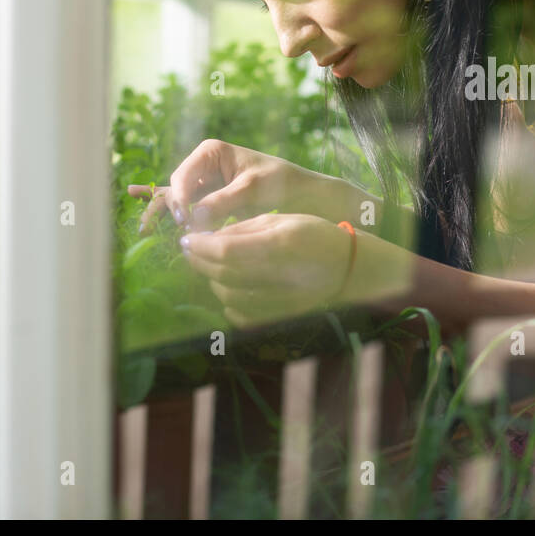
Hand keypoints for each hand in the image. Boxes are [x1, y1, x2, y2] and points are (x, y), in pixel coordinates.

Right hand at [127, 139, 347, 234]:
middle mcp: (204, 164)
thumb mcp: (254, 190)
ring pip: (176, 199)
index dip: (180, 199)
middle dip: (167, 210)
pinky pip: (184, 204)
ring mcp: (205, 182)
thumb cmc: (283, 184)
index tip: (185, 221)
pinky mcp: (210, 197)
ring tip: (143, 231)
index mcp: (212, 152)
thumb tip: (193, 219)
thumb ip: (223, 202)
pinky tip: (133, 196)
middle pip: (175, 188)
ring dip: (161, 214)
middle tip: (155, 233)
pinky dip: (167, 208)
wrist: (304, 195)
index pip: (184, 176)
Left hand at [178, 213, 353, 326]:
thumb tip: (207, 238)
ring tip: (209, 266)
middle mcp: (280, 274)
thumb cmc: (314, 234)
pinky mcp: (280, 315)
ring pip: (229, 296)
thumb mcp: (280, 220)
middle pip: (223, 273)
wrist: (346, 266)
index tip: (187, 239)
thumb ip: (242, 229)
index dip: (200, 245)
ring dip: (212, 280)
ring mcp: (281, 299)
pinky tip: (227, 288)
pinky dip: (227, 303)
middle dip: (200, 261)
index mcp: (281, 243)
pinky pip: (241, 315)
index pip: (226, 249)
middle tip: (190, 251)